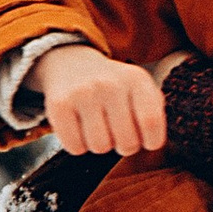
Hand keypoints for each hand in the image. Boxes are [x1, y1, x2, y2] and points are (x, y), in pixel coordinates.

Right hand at [39, 44, 167, 156]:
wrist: (72, 64)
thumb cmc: (112, 87)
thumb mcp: (139, 88)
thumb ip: (152, 112)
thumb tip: (153, 141)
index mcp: (136, 79)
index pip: (151, 122)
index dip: (151, 140)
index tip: (146, 140)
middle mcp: (110, 84)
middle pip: (126, 141)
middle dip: (124, 145)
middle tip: (117, 132)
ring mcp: (83, 93)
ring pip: (100, 147)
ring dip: (100, 145)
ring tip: (98, 127)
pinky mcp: (59, 105)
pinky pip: (75, 147)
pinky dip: (78, 145)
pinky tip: (80, 128)